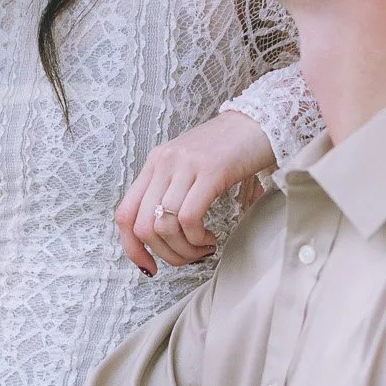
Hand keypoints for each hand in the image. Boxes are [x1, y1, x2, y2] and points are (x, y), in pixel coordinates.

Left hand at [116, 111, 274, 272]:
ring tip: (204, 248)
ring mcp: (185, 166)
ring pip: (164, 226)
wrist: (261, 119)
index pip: (124, 214)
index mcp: (154, 164)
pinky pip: (189, 217)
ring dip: (185, 250)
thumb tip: (168, 236)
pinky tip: (211, 238)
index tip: (151, 267)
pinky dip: (197, 238)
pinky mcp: (211, 171)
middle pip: (142, 226)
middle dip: (165, 254)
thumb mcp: (190, 165)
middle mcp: (163, 163)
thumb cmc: (230, 148)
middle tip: (188, 258)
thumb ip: (174, 191)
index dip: (132, 248)